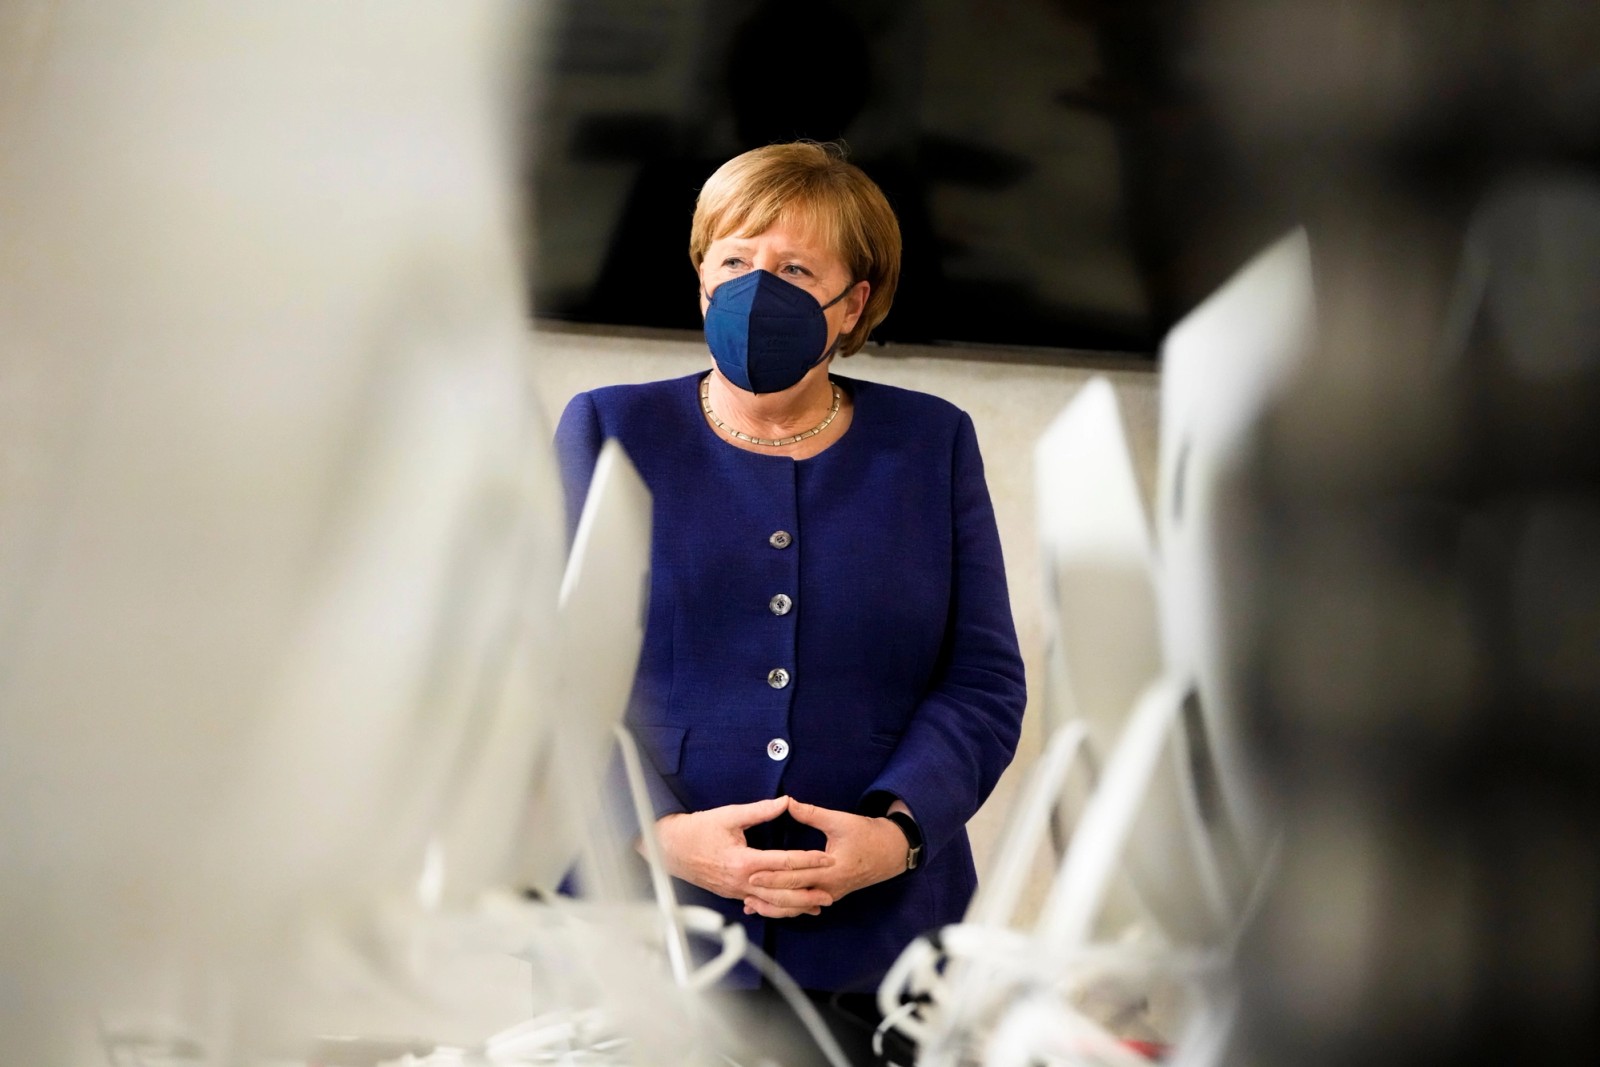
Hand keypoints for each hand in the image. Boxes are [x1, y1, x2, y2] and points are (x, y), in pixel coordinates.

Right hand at [654, 796, 834, 917]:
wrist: (669, 849)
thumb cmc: (697, 830)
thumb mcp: (729, 815)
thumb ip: (760, 810)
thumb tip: (785, 801)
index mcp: (743, 861)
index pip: (784, 862)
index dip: (808, 860)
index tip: (827, 858)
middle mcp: (741, 881)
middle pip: (781, 892)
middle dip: (808, 893)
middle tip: (830, 893)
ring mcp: (736, 891)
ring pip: (771, 904)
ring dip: (796, 906)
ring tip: (817, 905)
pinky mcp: (732, 894)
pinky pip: (759, 905)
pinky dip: (777, 908)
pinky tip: (791, 909)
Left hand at [744, 800, 908, 913]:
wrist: (890, 852)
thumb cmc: (867, 834)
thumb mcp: (840, 820)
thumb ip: (811, 813)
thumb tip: (787, 802)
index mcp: (832, 870)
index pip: (797, 875)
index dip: (773, 874)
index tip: (752, 872)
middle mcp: (829, 887)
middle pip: (793, 894)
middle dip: (768, 893)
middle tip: (743, 889)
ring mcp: (829, 894)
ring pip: (798, 905)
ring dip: (775, 905)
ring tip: (751, 904)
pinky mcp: (829, 895)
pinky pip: (805, 904)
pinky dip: (787, 905)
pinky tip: (770, 905)